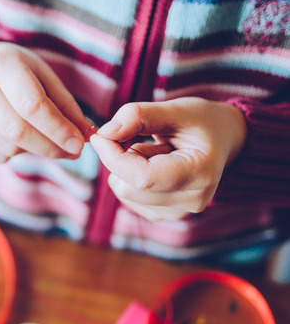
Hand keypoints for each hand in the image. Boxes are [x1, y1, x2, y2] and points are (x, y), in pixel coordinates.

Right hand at [0, 42, 91, 162]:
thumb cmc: (18, 73)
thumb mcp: (44, 77)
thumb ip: (65, 107)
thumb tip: (83, 139)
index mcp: (1, 63)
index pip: (32, 105)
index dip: (58, 129)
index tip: (79, 144)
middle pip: (17, 131)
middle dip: (50, 147)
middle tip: (71, 151)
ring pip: (7, 147)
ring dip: (33, 149)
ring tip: (40, 136)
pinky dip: (14, 153)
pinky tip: (14, 136)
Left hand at [89, 97, 246, 220]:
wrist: (223, 140)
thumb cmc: (202, 122)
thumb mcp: (176, 109)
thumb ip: (139, 116)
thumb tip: (105, 133)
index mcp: (200, 174)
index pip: (142, 178)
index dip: (113, 156)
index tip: (100, 135)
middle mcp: (191, 201)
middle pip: (127, 188)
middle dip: (120, 159)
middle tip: (139, 137)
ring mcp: (178, 212)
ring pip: (124, 193)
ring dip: (126, 168)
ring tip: (155, 151)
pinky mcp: (164, 214)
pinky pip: (128, 197)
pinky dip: (130, 178)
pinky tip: (153, 165)